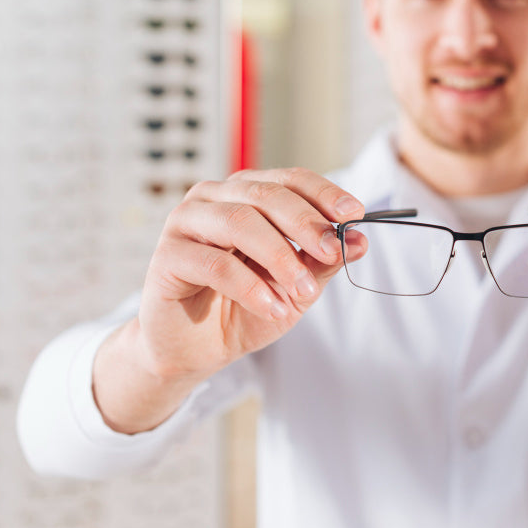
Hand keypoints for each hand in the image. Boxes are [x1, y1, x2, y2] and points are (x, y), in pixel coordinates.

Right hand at [94, 169, 365, 432]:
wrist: (197, 348)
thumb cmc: (244, 308)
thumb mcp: (296, 286)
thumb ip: (323, 261)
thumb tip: (359, 240)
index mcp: (248, 194)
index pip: (291, 179)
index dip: (325, 194)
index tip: (356, 214)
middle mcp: (215, 198)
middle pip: (266, 196)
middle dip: (306, 224)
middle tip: (334, 252)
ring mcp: (187, 222)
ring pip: (240, 222)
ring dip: (280, 257)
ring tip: (303, 291)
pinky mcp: (167, 256)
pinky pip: (215, 264)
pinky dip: (250, 287)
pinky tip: (272, 308)